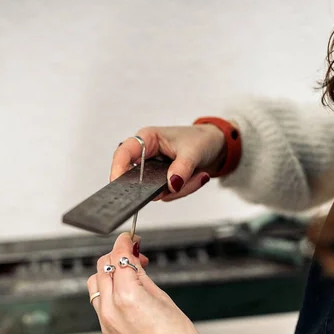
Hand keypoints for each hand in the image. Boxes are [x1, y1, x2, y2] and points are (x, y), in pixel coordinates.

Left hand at [87, 233, 206, 333]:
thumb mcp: (161, 297)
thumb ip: (141, 275)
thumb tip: (131, 260)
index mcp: (127, 297)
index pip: (117, 258)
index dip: (124, 243)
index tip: (129, 238)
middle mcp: (111, 309)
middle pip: (102, 267)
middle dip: (117, 256)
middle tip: (133, 254)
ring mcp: (106, 321)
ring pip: (95, 283)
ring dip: (108, 272)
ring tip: (128, 272)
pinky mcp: (106, 330)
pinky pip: (99, 302)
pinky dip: (108, 290)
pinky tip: (123, 290)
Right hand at [111, 124, 226, 200]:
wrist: (215, 147)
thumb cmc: (201, 139)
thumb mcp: (194, 151)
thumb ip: (182, 168)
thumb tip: (172, 184)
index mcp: (147, 139)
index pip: (123, 153)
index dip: (117, 169)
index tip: (119, 184)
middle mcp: (146, 155)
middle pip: (137, 178)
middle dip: (159, 186)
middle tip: (177, 184)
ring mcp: (153, 171)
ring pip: (154, 191)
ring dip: (179, 188)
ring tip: (197, 175)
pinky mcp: (161, 182)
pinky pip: (167, 195)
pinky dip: (184, 190)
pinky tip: (196, 177)